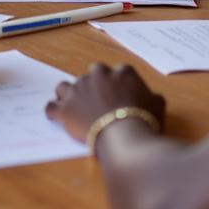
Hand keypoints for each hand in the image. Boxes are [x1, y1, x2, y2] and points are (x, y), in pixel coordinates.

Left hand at [45, 63, 164, 142]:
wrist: (123, 135)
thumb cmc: (144, 119)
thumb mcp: (157, 105)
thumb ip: (151, 97)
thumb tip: (152, 98)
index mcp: (120, 72)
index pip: (117, 73)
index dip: (116, 86)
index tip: (117, 96)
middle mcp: (96, 75)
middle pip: (90, 76)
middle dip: (92, 87)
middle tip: (96, 103)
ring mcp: (78, 90)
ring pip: (66, 87)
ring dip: (69, 95)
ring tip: (73, 107)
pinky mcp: (64, 108)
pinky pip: (51, 106)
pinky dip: (53, 111)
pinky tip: (55, 116)